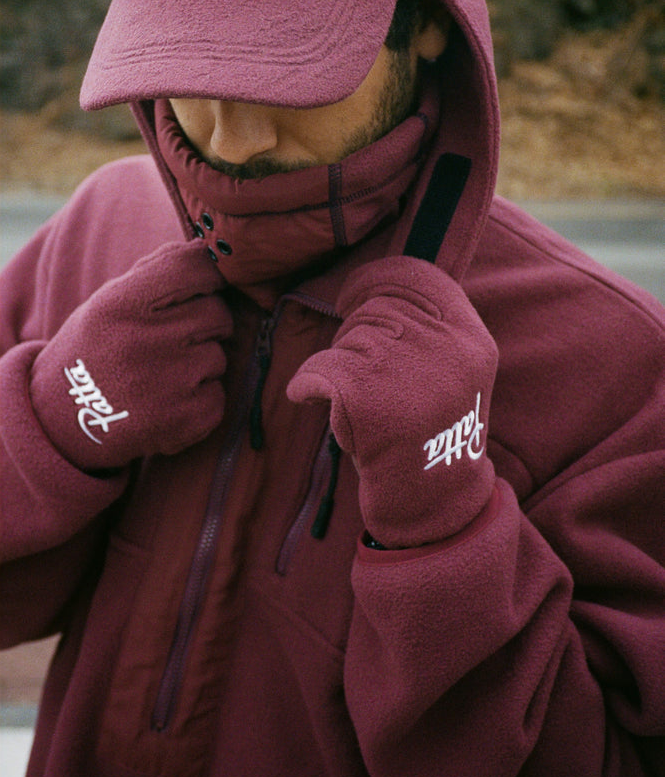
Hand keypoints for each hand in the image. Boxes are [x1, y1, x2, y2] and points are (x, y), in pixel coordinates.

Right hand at [30, 241, 231, 467]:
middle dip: (204, 325)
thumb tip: (206, 248)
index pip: (195, 266)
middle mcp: (144, 340)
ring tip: (161, 376)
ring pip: (219, 357)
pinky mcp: (184, 420)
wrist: (61, 421)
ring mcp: (166, 383)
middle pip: (217, 313)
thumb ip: (155, 271)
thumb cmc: (95, 350)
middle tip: (174, 340)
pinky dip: (200, 402)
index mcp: (122, 303)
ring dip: (200, 365)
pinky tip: (166, 404)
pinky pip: (218, 397)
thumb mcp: (108, 302)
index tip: (205, 285)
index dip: (209, 274)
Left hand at [288, 258, 497, 547]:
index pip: (417, 277)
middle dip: (357, 333)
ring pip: (344, 338)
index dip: (378, 280)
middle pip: (375, 307)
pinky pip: (315, 369)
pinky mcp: (362, 391)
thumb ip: (429, 328)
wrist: (428, 498)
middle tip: (363, 374)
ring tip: (361, 404)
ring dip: (339, 364)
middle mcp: (442, 347)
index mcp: (470, 339)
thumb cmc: (431, 432)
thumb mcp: (453, 373)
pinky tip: (311, 399)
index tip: (354, 296)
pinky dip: (305, 384)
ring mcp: (402, 367)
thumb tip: (372, 284)